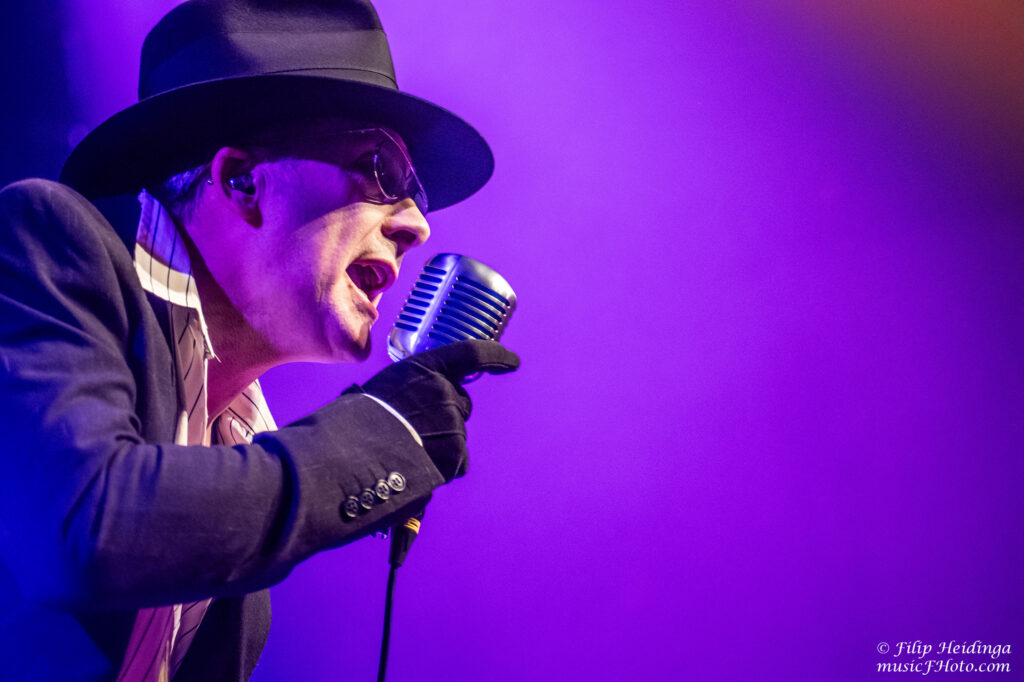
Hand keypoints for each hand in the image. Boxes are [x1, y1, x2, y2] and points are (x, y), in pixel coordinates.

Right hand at [348, 340, 518, 480]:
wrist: (349, 455)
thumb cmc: (354, 422)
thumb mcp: (379, 390)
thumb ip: (408, 392)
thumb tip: (411, 408)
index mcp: (424, 368)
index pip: (471, 354)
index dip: (495, 357)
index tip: (513, 361)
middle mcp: (443, 391)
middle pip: (461, 404)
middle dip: (447, 417)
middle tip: (415, 432)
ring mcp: (452, 421)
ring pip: (456, 435)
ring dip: (439, 445)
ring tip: (406, 453)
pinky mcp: (455, 452)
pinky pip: (456, 461)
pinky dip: (442, 468)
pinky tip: (417, 469)